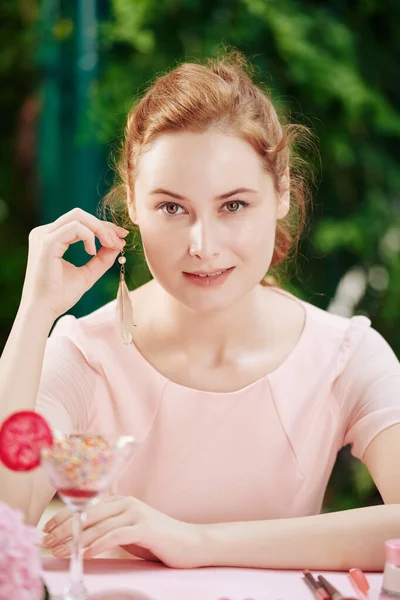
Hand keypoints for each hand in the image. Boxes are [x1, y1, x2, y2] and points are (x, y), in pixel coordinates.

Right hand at [21, 207, 128, 319]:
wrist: (44, 310)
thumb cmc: (60, 295)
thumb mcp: (87, 274)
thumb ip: (101, 259)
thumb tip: (118, 244)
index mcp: (51, 237)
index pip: (80, 222)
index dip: (103, 227)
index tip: (121, 236)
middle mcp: (44, 232)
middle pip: (80, 215)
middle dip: (104, 225)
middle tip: (120, 239)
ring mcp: (44, 235)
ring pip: (78, 217)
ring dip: (100, 229)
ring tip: (110, 245)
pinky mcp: (47, 242)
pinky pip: (75, 227)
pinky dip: (89, 236)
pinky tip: (91, 252)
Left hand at [43, 495, 204, 568]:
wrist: (191, 543)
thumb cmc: (158, 540)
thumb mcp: (129, 532)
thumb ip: (109, 529)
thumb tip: (81, 538)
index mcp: (122, 501)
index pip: (87, 506)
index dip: (65, 516)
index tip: (47, 528)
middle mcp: (127, 503)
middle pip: (88, 514)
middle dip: (64, 528)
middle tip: (46, 541)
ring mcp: (137, 513)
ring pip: (99, 525)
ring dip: (75, 539)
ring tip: (59, 550)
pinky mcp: (145, 527)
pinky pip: (116, 535)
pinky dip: (97, 545)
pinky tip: (84, 554)